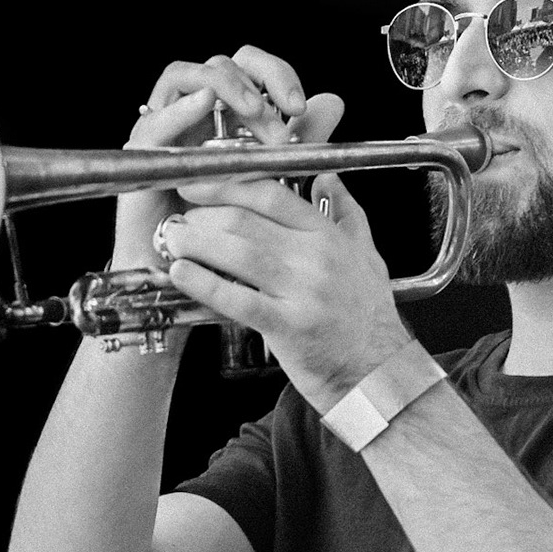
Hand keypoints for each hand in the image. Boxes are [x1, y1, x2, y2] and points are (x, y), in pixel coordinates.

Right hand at [114, 47, 344, 270]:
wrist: (192, 279)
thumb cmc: (230, 230)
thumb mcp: (276, 178)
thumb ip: (301, 139)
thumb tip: (332, 102)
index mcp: (227, 114)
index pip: (249, 67)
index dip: (276, 75)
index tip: (300, 107)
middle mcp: (196, 115)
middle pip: (219, 64)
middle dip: (254, 85)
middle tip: (281, 120)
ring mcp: (166, 131)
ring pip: (184, 77)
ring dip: (224, 88)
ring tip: (252, 111)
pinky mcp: (142, 158)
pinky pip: (154, 121)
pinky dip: (180, 108)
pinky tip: (204, 104)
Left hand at [157, 171, 413, 410]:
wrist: (379, 372)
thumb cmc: (369, 318)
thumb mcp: (368, 254)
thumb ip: (347, 213)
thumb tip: (328, 179)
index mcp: (329, 237)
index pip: (271, 196)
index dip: (227, 186)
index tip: (198, 186)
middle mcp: (315, 258)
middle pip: (245, 221)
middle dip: (203, 216)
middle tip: (180, 219)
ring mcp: (301, 292)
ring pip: (237, 253)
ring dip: (196, 243)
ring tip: (174, 240)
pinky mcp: (287, 326)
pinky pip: (237, 299)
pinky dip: (203, 283)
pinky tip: (181, 273)